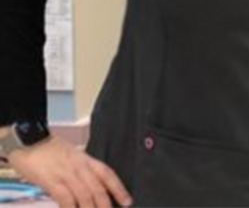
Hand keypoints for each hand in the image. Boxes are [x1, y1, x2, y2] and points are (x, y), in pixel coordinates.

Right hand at [8, 136, 131, 207]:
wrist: (28, 140)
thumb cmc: (49, 149)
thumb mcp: (72, 155)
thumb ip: (81, 169)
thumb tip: (88, 187)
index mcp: (86, 159)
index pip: (107, 174)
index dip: (119, 189)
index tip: (127, 201)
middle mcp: (80, 167)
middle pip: (98, 188)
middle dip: (105, 205)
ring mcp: (66, 174)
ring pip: (85, 195)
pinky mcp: (51, 181)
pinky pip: (65, 198)